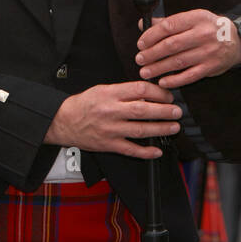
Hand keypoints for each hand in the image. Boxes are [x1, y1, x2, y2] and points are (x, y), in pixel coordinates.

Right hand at [45, 81, 181, 158]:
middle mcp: (111, 111)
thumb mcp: (103, 89)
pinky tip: (157, 150)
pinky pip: (131, 150)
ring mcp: (111, 129)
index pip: (140, 89)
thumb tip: (149, 93)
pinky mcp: (109, 145)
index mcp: (110, 93)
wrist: (63, 121)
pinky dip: (146, 152)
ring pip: (140, 130)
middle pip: (143, 110)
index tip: (167, 96)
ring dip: (160, 129)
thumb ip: (125, 91)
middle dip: (164, 111)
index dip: (158, 92)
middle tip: (177, 112)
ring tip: (173, 127)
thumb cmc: (85, 104)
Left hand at [135, 9, 240, 88]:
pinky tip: (163, 82)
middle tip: (139, 59)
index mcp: (195, 18)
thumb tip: (143, 24)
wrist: (236, 40)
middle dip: (152, 54)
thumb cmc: (209, 28)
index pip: (168, 26)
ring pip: (178, 62)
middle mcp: (202, 34)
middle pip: (171, 45)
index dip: (151, 36)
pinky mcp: (211, 67)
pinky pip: (189, 76)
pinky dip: (175, 80)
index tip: (141, 44)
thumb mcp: (192, 18)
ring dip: (159, 68)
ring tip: (146, 72)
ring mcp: (208, 52)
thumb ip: (167, 22)